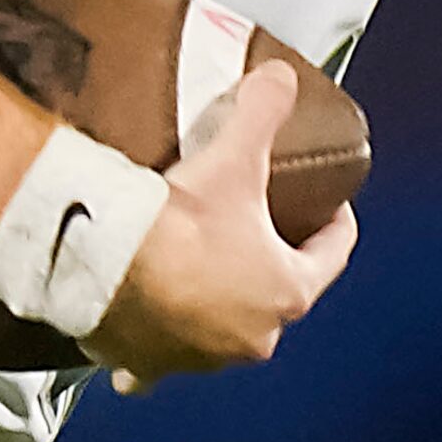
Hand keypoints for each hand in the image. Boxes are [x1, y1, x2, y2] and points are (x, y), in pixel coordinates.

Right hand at [83, 62, 357, 392]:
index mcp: (285, 292)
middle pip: (271, 295)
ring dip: (212, 304)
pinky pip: (153, 362)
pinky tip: (140, 328)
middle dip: (262, 262)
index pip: (330, 256)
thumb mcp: (234, 155)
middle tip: (242, 223)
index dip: (332, 223)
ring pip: (216, 330)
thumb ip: (264, 109)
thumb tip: (281, 76)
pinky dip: (150, 347)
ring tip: (191, 264)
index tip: (326, 203)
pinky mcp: (148, 364)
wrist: (108, 262)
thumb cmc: (182, 223)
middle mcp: (250, 337)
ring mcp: (198, 358)